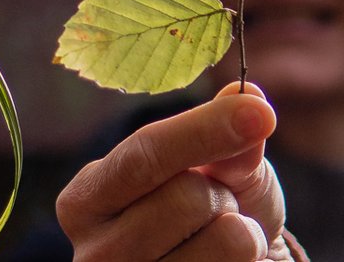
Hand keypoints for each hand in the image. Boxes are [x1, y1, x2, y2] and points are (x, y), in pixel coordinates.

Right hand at [58, 82, 302, 261]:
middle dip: (222, 193)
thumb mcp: (219, 168)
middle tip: (215, 206)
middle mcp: (95, 251)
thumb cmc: (212, 213)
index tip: (256, 113)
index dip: (202, 130)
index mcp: (87, 199)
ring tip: (224, 238)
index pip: (143, 155)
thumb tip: (249, 98)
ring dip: (245, 232)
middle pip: (186, 196)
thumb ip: (227, 139)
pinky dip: (251, 260)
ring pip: (224, 239)